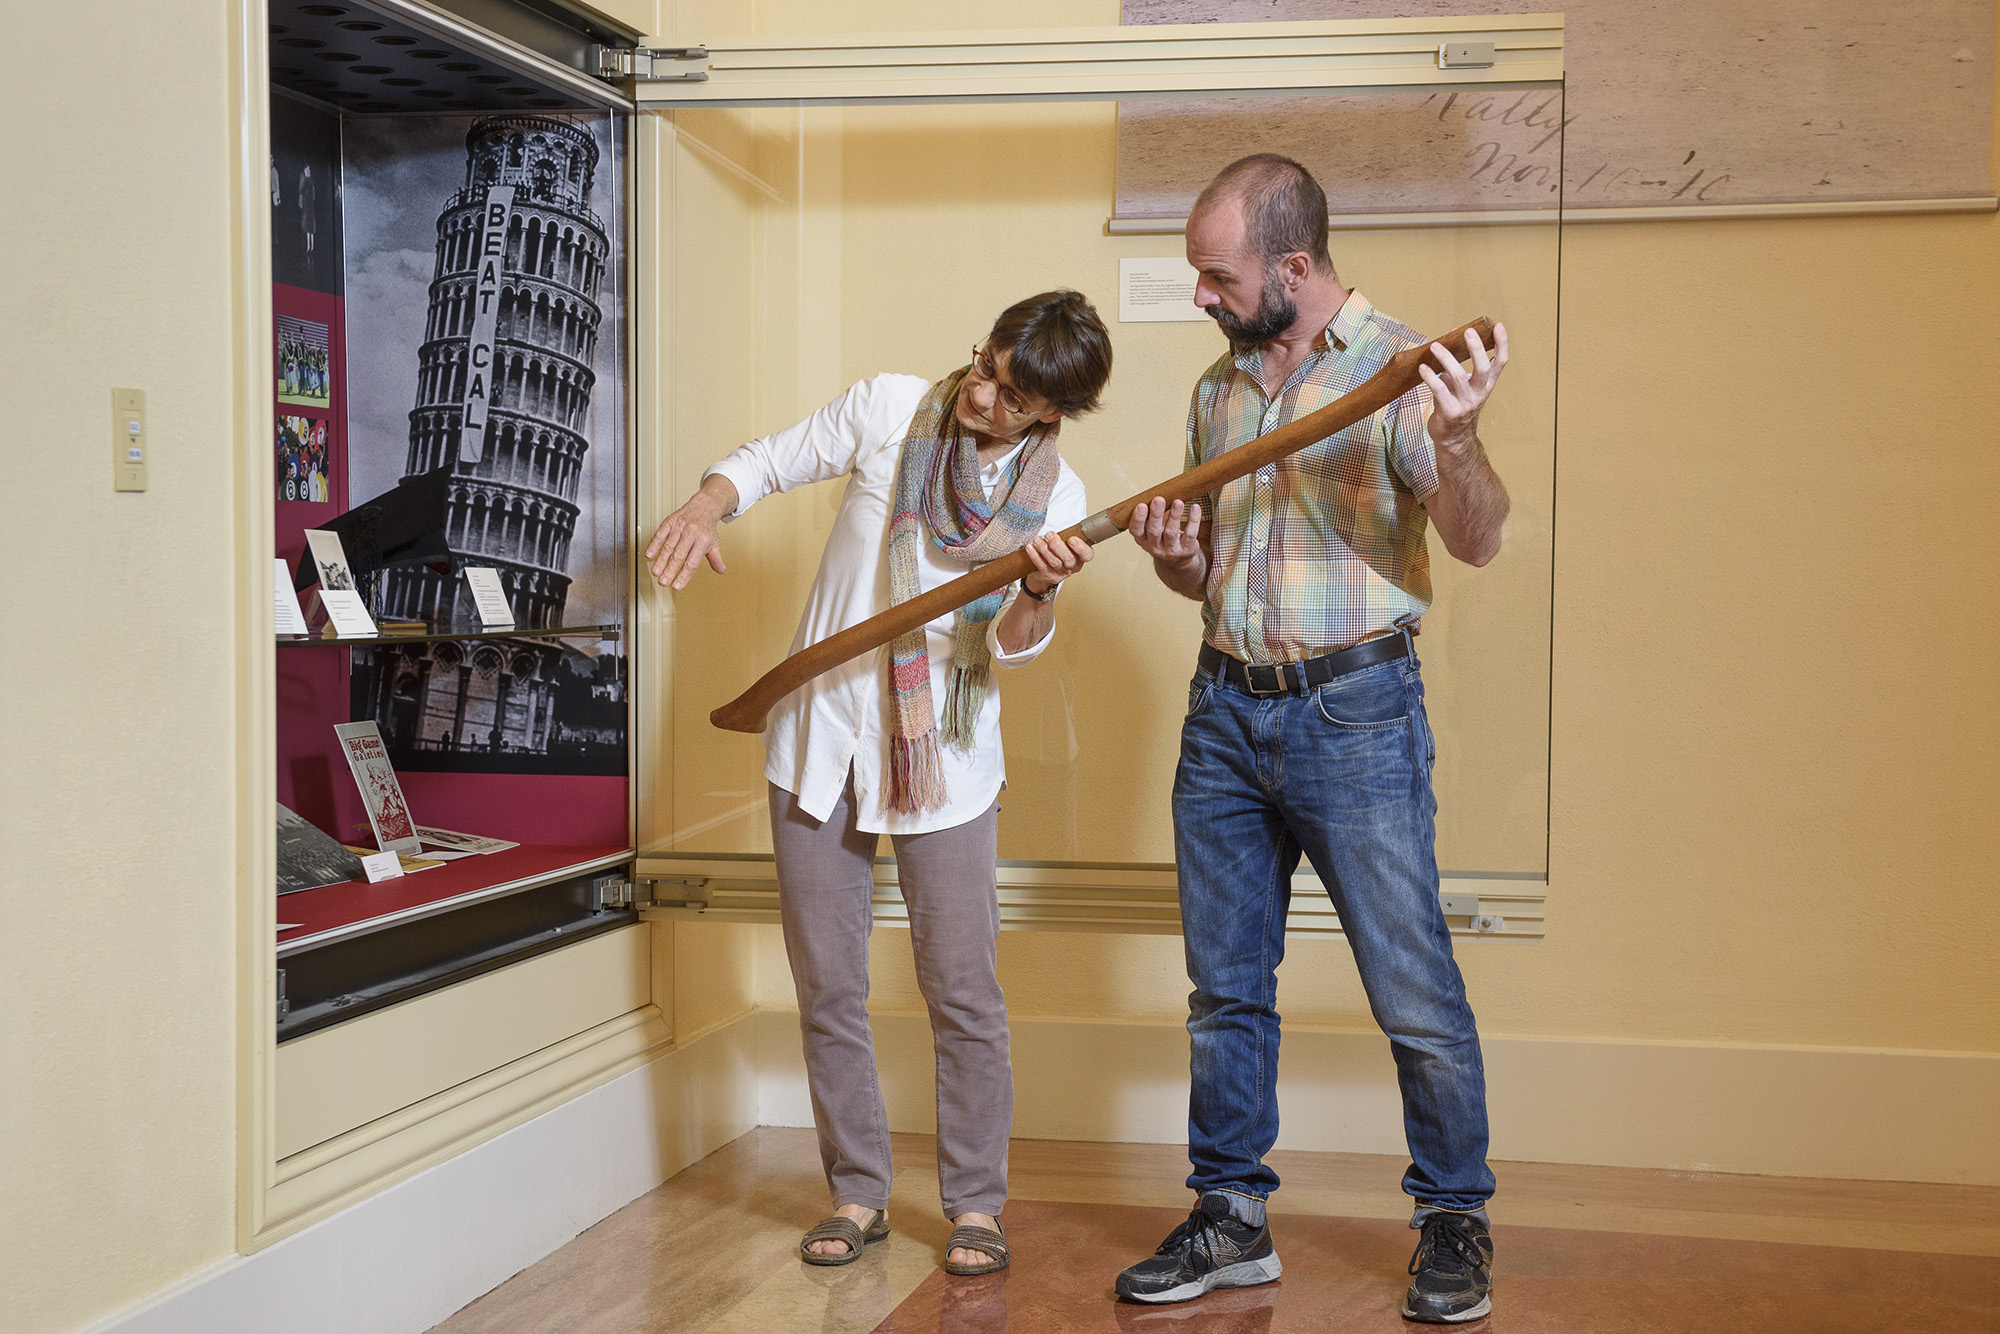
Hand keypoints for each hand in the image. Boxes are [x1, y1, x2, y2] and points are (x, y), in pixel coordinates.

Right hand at [644, 477, 734, 589]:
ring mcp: (680, 527)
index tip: (677, 586)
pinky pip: (660, 534)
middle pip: (679, 556)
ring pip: (669, 546)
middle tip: (663, 582)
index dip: (684, 576)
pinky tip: (649, 555)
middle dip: (670, 570)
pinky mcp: (670, 522)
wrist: (703, 506)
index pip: (692, 563)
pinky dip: (654, 544)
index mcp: (703, 541)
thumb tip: (722, 570)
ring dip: (661, 561)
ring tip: (656, 572)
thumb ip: (716, 559)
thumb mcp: (714, 543)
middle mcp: (691, 534)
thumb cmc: (706, 528)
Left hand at [1021, 532, 1092, 594]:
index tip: (1071, 539)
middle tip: (1049, 535)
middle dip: (1057, 545)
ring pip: (1054, 562)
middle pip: (1068, 559)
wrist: (1045, 569)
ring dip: (1044, 549)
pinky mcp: (1049, 576)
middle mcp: (1073, 566)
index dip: (1080, 548)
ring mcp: (1061, 573)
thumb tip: (1063, 517)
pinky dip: (1035, 556)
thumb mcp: (1065, 542)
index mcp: (1080, 557)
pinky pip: (1042, 566)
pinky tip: (1030, 547)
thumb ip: (1067, 534)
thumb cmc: (1057, 551)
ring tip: (1037, 540)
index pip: (1087, 554)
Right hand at [1126, 497, 1203, 566]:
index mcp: (1143, 540)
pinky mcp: (1187, 549)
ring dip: (1175, 516)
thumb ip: (1150, 516)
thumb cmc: (1163, 538)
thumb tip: (1154, 492)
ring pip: (1172, 532)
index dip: (1138, 519)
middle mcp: (1155, 547)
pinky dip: (1193, 520)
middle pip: (1154, 531)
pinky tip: (1195, 507)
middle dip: (1156, 514)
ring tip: (1178, 502)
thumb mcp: (1151, 530)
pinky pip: (1190, 534)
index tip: (1141, 505)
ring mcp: (1171, 550)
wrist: (1178, 560)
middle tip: (1158, 499)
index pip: (1136, 530)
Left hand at [1421, 322, 1508, 452]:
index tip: (1498, 326)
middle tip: (1467, 332)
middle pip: (1484, 368)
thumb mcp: (1462, 384)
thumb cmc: (1456, 404)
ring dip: (1446, 359)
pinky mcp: (1450, 411)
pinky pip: (1439, 390)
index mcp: (1486, 384)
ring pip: (1459, 377)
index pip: (1500, 362)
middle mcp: (1479, 393)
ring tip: (1435, 347)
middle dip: (1476, 348)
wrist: (1452, 437)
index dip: (1502, 344)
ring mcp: (1466, 403)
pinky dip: (1430, 377)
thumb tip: (1450, 336)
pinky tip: (1422, 368)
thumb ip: (1459, 363)